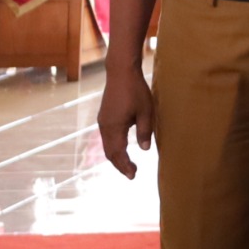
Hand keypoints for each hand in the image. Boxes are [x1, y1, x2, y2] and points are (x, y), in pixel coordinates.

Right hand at [96, 64, 155, 179]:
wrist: (121, 72)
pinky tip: (122, 149)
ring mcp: (103, 121)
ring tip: (128, 165)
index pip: (118, 153)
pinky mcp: (104, 117)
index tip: (133, 176)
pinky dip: (113, 147)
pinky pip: (106, 138)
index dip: (125, 166)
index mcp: (115, 127)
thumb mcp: (146, 111)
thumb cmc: (136, 90)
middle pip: (110, 153)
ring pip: (106, 146)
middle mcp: (105, 127)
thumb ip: (145, 131)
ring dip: (116, 157)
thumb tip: (144, 150)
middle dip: (120, 165)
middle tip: (132, 174)